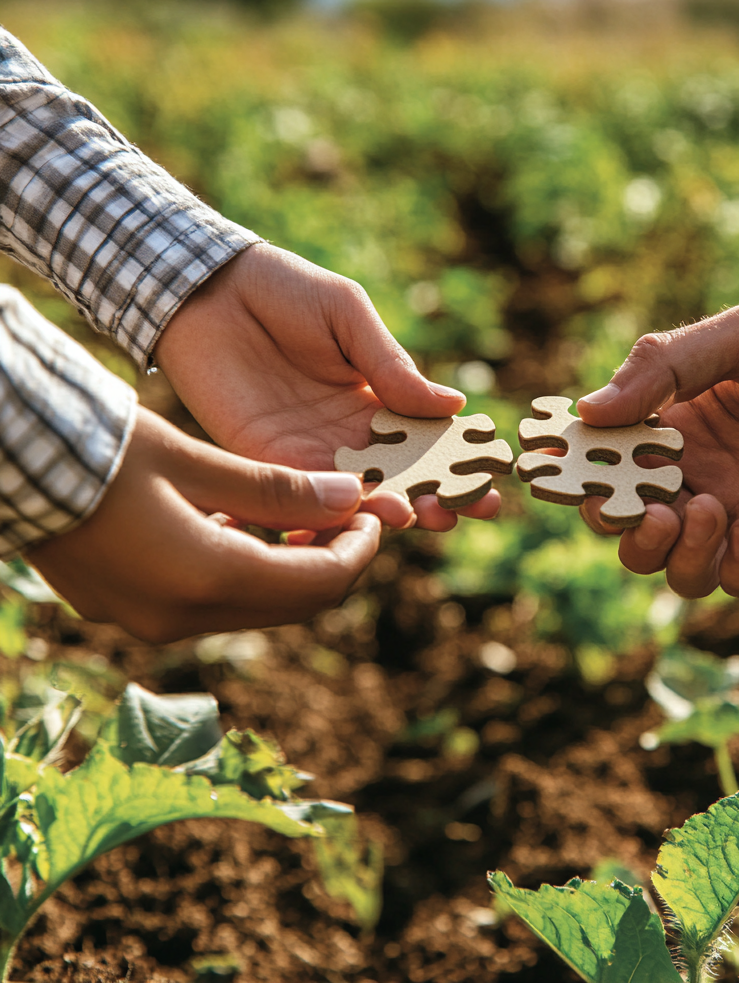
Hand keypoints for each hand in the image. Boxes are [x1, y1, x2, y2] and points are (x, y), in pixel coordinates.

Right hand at [28, 408, 387, 643]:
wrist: (9, 460)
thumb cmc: (100, 448)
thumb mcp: (198, 459)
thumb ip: (280, 488)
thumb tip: (352, 497)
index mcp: (204, 579)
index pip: (317, 584)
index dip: (358, 551)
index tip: (371, 514)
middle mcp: (179, 618)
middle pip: (291, 605)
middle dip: (329, 561)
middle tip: (346, 514)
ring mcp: (150, 622)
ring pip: (254, 607)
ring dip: (289, 568)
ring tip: (302, 514)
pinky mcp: (130, 612)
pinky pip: (212, 604)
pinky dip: (245, 572)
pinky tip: (246, 527)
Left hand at [152, 243, 500, 530]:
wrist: (205, 287)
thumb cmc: (283, 289)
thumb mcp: (349, 316)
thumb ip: (392, 365)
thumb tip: (453, 405)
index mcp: (373, 396)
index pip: (425, 437)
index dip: (460, 457)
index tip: (495, 473)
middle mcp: (346, 433)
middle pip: (403, 475)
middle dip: (441, 493)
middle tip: (479, 508)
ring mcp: (308, 450)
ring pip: (362, 492)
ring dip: (398, 506)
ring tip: (431, 517)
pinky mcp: (267, 459)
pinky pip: (309, 492)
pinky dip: (341, 507)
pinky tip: (373, 515)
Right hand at [575, 292, 738, 599]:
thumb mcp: (738, 335)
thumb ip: (662, 368)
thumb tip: (587, 412)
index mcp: (672, 426)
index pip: (605, 465)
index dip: (577, 476)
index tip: (559, 476)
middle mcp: (696, 476)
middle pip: (628, 529)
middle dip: (623, 528)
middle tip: (644, 507)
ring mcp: (738, 515)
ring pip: (674, 567)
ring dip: (674, 553)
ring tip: (706, 511)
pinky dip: (735, 567)